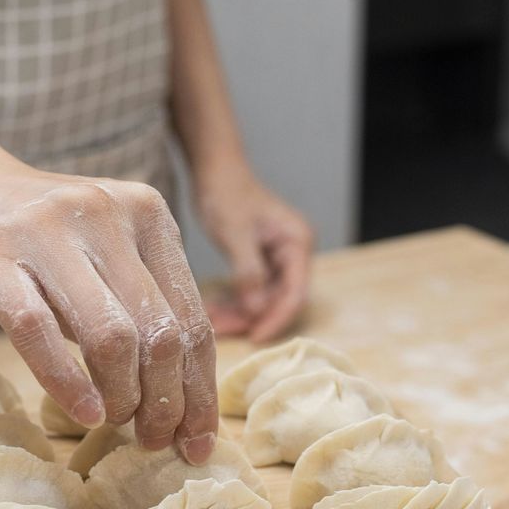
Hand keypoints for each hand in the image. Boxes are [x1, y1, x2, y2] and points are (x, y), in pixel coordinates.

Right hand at [0, 163, 217, 463]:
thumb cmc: (40, 238)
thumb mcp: (106, 252)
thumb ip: (143, 305)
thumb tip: (184, 402)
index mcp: (148, 214)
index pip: (193, 319)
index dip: (201, 390)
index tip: (198, 441)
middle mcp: (106, 214)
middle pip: (160, 333)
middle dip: (167, 403)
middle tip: (154, 440)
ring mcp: (46, 232)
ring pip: (110, 336)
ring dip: (123, 397)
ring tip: (116, 424)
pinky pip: (37, 331)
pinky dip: (66, 382)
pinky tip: (84, 413)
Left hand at [194, 162, 312, 340]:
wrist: (213, 170)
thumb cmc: (227, 194)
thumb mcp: (236, 235)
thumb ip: (248, 273)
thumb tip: (255, 311)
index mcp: (297, 243)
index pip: (295, 292)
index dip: (276, 318)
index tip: (254, 338)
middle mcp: (293, 253)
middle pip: (279, 298)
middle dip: (253, 318)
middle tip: (223, 332)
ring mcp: (277, 257)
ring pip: (262, 297)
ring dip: (239, 313)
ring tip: (211, 322)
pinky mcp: (259, 260)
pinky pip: (251, 289)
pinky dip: (234, 301)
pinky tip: (213, 310)